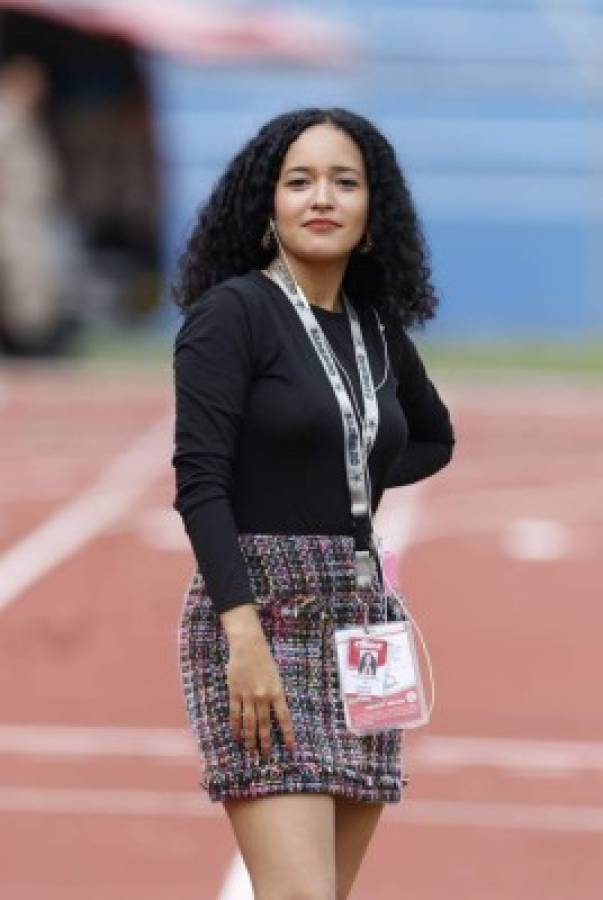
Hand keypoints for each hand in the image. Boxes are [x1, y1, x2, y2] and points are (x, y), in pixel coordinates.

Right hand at [225, 629, 296, 757]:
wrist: (248, 646)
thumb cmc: (265, 660)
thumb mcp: (276, 677)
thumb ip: (276, 695)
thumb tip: (276, 714)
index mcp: (277, 692)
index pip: (284, 718)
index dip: (288, 734)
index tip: (291, 748)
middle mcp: (263, 696)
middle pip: (264, 724)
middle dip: (265, 741)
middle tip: (265, 755)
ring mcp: (248, 696)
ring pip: (249, 722)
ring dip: (250, 738)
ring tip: (250, 750)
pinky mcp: (235, 693)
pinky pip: (235, 714)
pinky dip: (236, 726)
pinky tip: (236, 735)